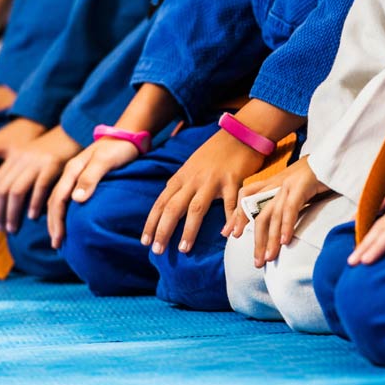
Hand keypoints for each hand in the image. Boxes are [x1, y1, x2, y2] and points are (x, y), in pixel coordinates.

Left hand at [0, 126, 79, 232]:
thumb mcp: (33, 160)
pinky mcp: (53, 162)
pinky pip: (39, 186)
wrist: (75, 130)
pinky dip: (34, 203)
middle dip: (0, 213)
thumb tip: (9, 204)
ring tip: (15, 228)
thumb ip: (21, 176)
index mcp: (14, 157)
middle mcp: (21, 158)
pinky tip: (33, 216)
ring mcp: (36, 160)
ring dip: (13, 213)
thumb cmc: (56, 151)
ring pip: (16, 191)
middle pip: (1, 189)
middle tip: (4, 230)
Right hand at [47, 138, 141, 248]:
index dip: (56, 220)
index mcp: (72, 169)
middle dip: (53, 224)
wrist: (128, 135)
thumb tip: (75, 200)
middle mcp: (71, 174)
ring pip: (60, 200)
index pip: (58, 199)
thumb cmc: (119, 148)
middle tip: (56, 245)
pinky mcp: (84, 178)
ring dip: (57, 219)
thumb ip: (90, 177)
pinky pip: (68, 197)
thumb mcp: (105, 161)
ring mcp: (76, 176)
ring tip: (58, 237)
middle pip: (55, 202)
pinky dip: (65, 211)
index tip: (58, 239)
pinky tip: (68, 221)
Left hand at [142, 130, 265, 254]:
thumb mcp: (192, 167)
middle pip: (173, 208)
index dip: (151, 223)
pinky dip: (229, 219)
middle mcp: (193, 179)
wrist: (239, 134)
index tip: (144, 241)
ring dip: (189, 230)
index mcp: (182, 177)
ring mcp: (212, 180)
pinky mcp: (233, 180)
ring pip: (196, 208)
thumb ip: (181, 185)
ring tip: (184, 248)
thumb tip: (169, 204)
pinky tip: (227, 234)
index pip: (161, 203)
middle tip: (157, 251)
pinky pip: (230, 203)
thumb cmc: (215, 153)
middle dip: (163, 230)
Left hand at [224, 156, 329, 266]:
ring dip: (270, 239)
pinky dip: (286, 226)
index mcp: (272, 183)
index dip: (237, 216)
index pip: (246, 197)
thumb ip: (285, 203)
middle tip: (256, 262)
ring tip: (268, 258)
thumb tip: (279, 224)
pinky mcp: (301, 185)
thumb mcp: (295, 188)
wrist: (333, 157)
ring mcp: (287, 184)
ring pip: (272, 215)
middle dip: (256, 240)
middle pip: (259, 214)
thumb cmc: (317, 176)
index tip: (231, 234)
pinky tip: (285, 242)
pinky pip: (290, 208)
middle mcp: (276, 184)